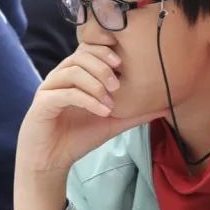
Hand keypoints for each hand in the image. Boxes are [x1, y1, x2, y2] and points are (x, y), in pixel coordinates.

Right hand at [12, 44, 165, 209]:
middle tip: (119, 85)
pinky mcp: (43, 104)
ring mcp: (49, 88)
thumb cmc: (78, 137)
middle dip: (102, 66)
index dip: (105, 50)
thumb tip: (166, 106)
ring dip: (95, 84)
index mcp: (75, 74)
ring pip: (72, 71)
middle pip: (80, 55)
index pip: (89, 49)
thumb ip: (135, 113)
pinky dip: (86, 100)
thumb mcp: (112, 122)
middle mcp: (60, 76)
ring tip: (111, 102)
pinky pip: (65, 93)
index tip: (122, 62)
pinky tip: (102, 111)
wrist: (51, 161)